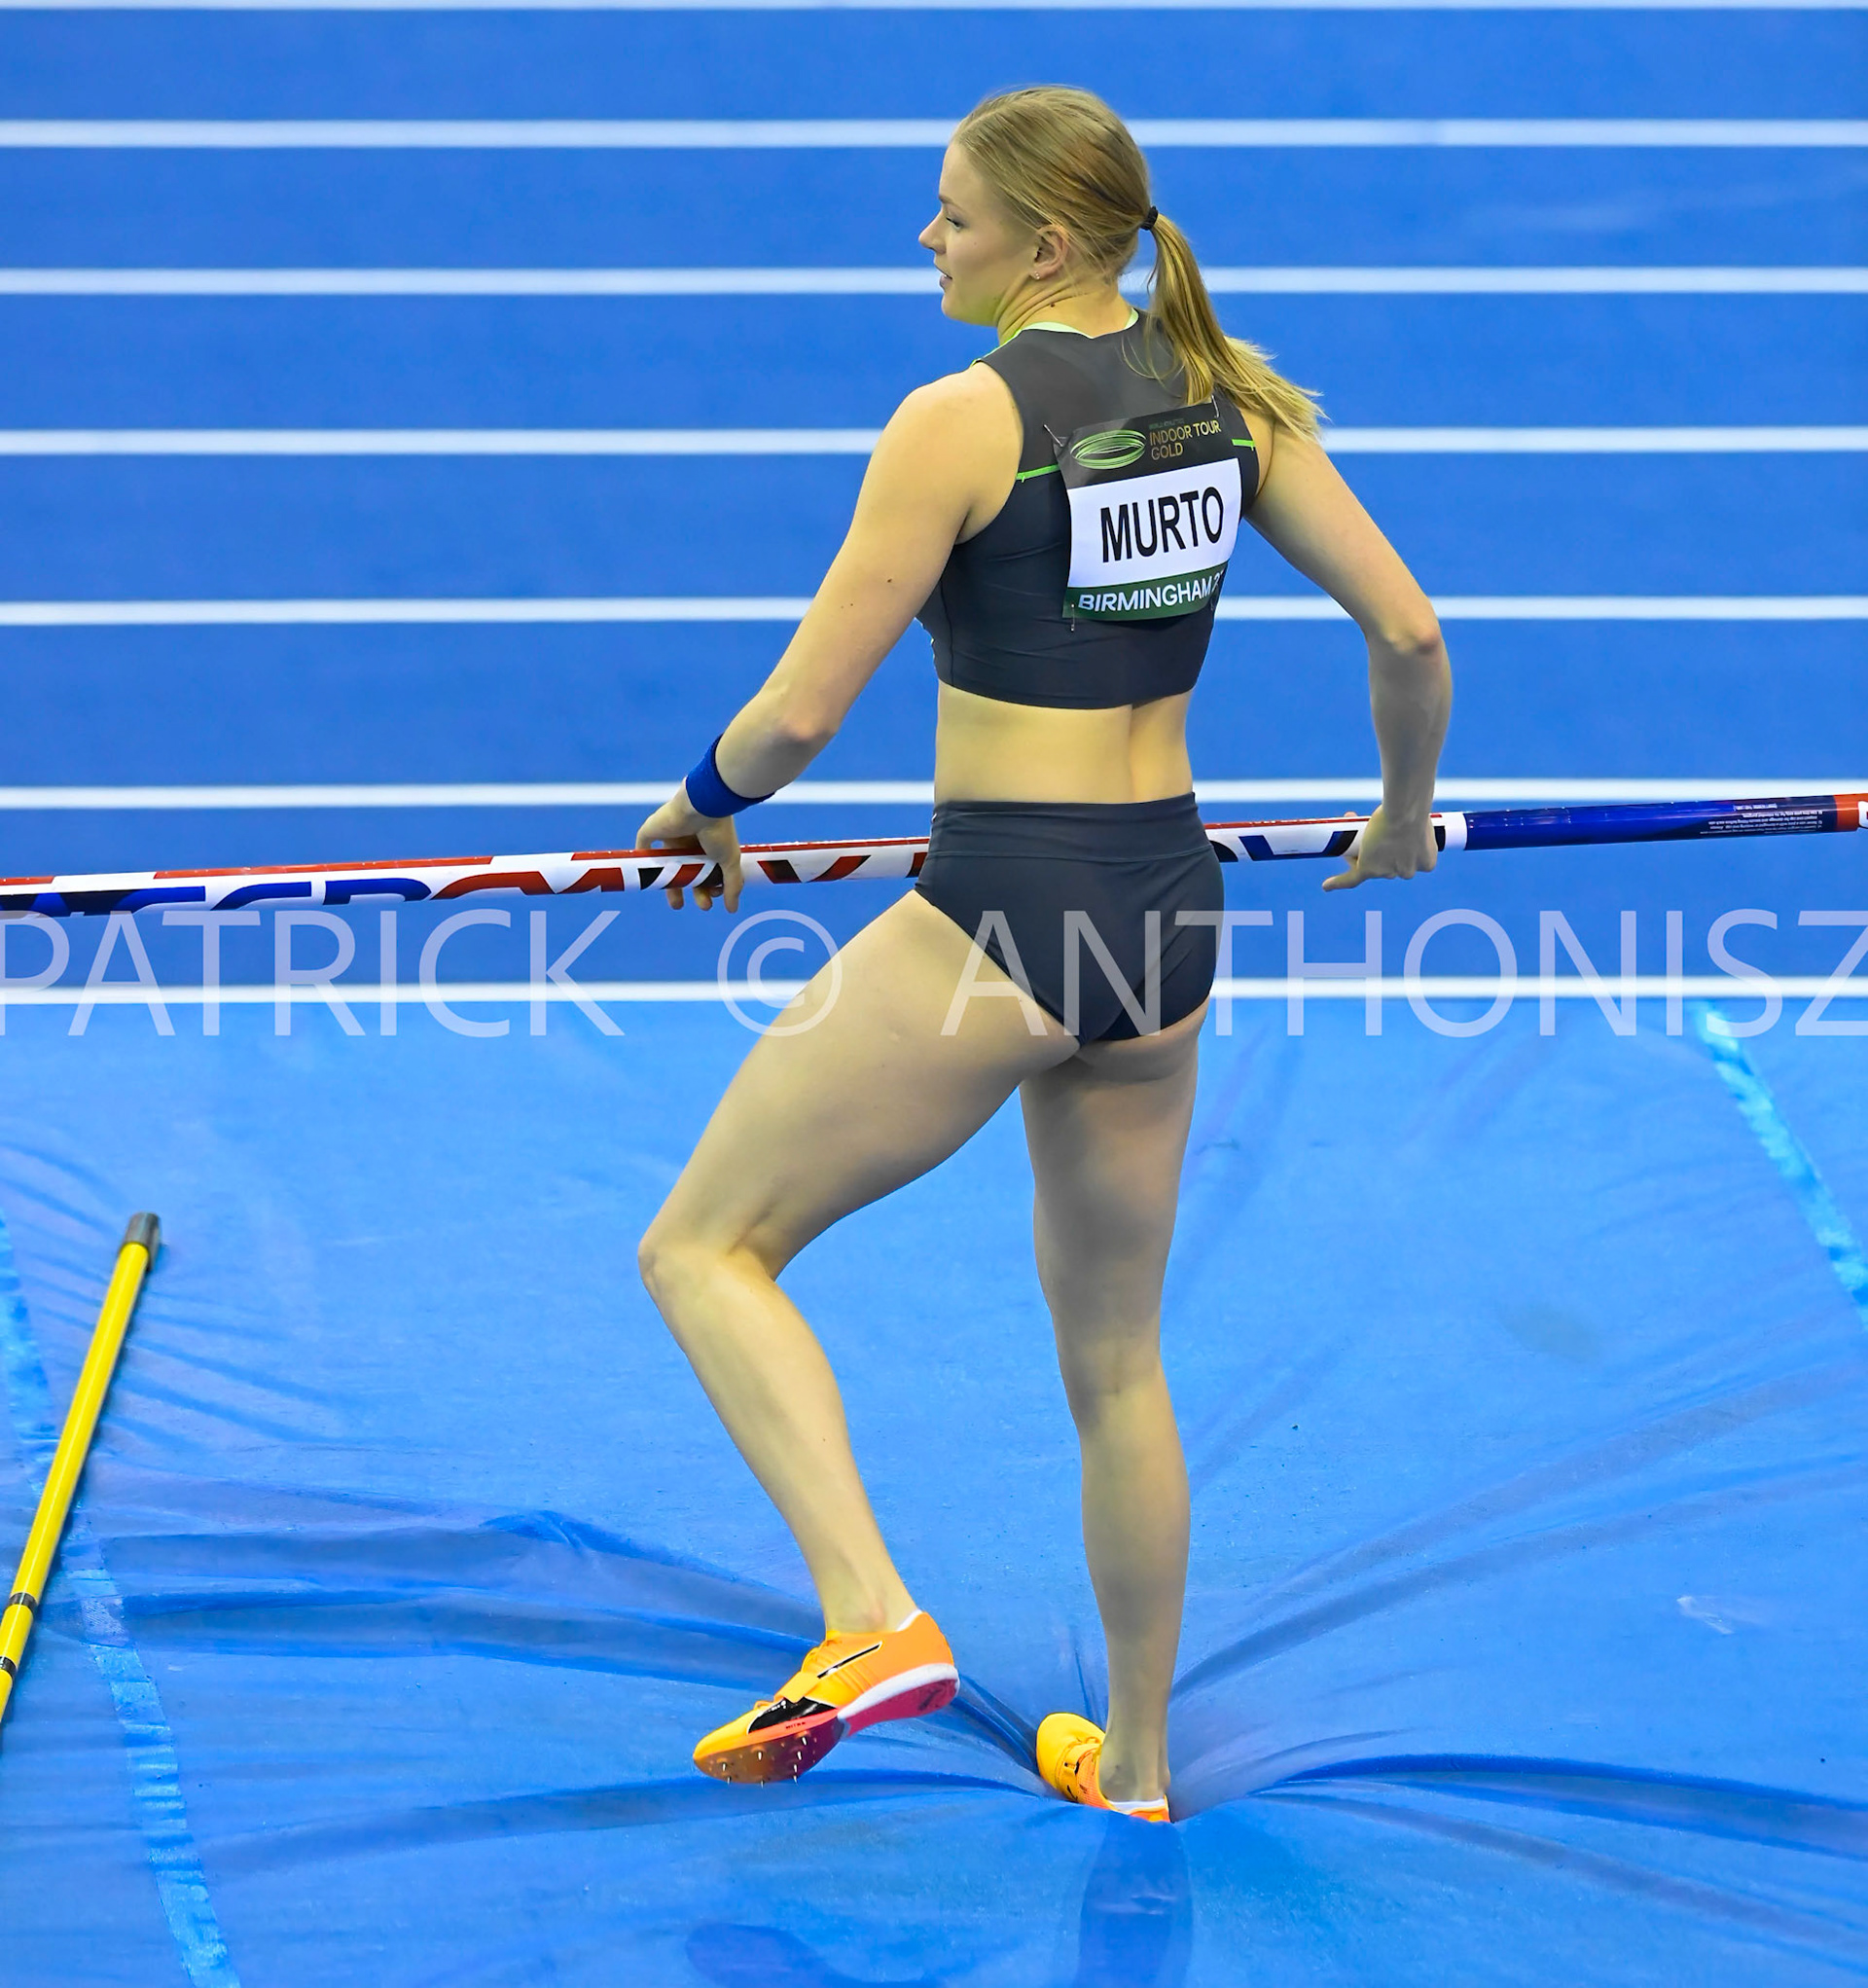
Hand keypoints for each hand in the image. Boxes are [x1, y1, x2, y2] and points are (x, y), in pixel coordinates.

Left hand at [634, 788, 744, 911]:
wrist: (704, 805)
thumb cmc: (719, 831)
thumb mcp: (729, 861)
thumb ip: (732, 885)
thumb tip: (732, 909)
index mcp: (706, 845)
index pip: (705, 870)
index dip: (708, 887)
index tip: (714, 895)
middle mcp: (688, 841)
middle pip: (686, 871)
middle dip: (694, 891)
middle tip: (702, 905)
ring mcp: (669, 835)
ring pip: (664, 864)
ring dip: (669, 885)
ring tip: (678, 905)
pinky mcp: (652, 829)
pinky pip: (643, 846)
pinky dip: (643, 860)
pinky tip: (646, 878)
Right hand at [1321, 803, 1437, 891]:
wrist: (1405, 812)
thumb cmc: (1413, 808)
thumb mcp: (1418, 818)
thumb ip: (1412, 825)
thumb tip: (1400, 817)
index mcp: (1426, 862)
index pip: (1407, 858)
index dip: (1396, 845)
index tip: (1392, 834)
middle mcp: (1408, 872)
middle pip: (1387, 863)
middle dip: (1377, 848)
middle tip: (1370, 827)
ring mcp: (1387, 872)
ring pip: (1369, 864)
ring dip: (1359, 848)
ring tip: (1354, 819)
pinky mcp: (1369, 869)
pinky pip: (1352, 879)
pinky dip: (1339, 883)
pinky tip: (1326, 886)